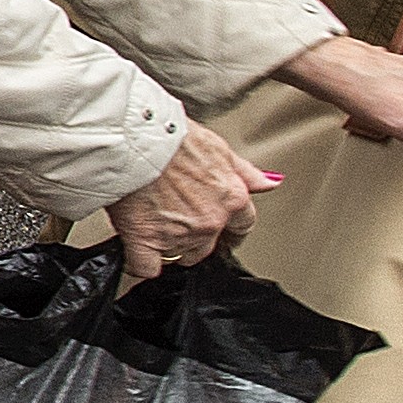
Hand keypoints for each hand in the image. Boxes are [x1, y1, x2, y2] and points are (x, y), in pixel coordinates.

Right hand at [106, 120, 264, 281]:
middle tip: (174, 219)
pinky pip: (145, 268)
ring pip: (178, 256)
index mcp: (231, 197)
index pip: (242, 227)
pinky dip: (139, 262)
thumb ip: (244, 172)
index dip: (230, 231)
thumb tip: (269, 183)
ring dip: (167, 246)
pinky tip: (135, 247)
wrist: (133, 137)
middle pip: (208, 247)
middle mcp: (210, 220)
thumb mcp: (218, 147)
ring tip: (150, 222)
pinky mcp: (146, 241)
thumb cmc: (170, 135)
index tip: (222, 233)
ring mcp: (179, 234)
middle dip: (194, 238)